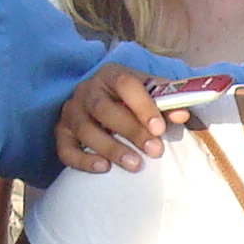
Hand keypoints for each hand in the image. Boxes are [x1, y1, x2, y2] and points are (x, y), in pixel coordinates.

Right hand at [53, 65, 179, 174]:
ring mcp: (71, 111)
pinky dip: (82, 160)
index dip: (143, 105)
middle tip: (155, 151)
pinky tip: (103, 168)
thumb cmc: (134, 101)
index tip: (160, 128)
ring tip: (135, 165)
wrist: (107, 105)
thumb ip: (168, 102)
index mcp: (111, 74)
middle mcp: (87, 90)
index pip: (124, 84)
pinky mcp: (61, 132)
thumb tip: (182, 114)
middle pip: (103, 109)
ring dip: (111, 148)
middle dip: (131, 131)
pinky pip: (65, 148)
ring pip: (85, 130)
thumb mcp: (151, 95)